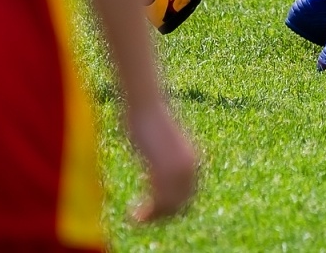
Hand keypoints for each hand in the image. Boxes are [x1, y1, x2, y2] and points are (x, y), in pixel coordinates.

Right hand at [126, 101, 196, 223]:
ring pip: (169, 206)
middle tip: (141, 220)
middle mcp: (190, 168)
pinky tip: (132, 215)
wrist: (146, 105)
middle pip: (181, 204)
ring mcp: (178, 170)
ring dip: (152, 217)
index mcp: (193, 161)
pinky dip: (146, 214)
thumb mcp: (159, 145)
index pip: (188, 195)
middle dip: (162, 215)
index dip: (172, 208)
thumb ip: (163, 162)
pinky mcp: (164, 169)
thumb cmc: (148, 120)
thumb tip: (157, 173)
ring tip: (135, 219)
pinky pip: (158, 202)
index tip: (154, 213)